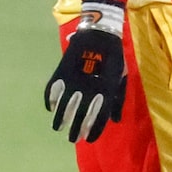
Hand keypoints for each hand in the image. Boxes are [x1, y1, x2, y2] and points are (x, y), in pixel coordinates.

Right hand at [46, 1, 128, 141]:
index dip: (94, 130)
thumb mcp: (121, 77)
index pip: (99, 117)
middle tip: (72, 139)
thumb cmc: (114, 56)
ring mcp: (74, 80)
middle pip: (80, 115)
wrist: (100, 32)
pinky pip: (53, 89)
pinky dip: (50, 99)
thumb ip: (117, 99)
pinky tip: (50, 108)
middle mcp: (89, 88)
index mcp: (106, 90)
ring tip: (57, 127)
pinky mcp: (62, 71)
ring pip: (64, 106)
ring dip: (60, 119)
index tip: (88, 139)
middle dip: (75, 129)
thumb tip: (115, 120)